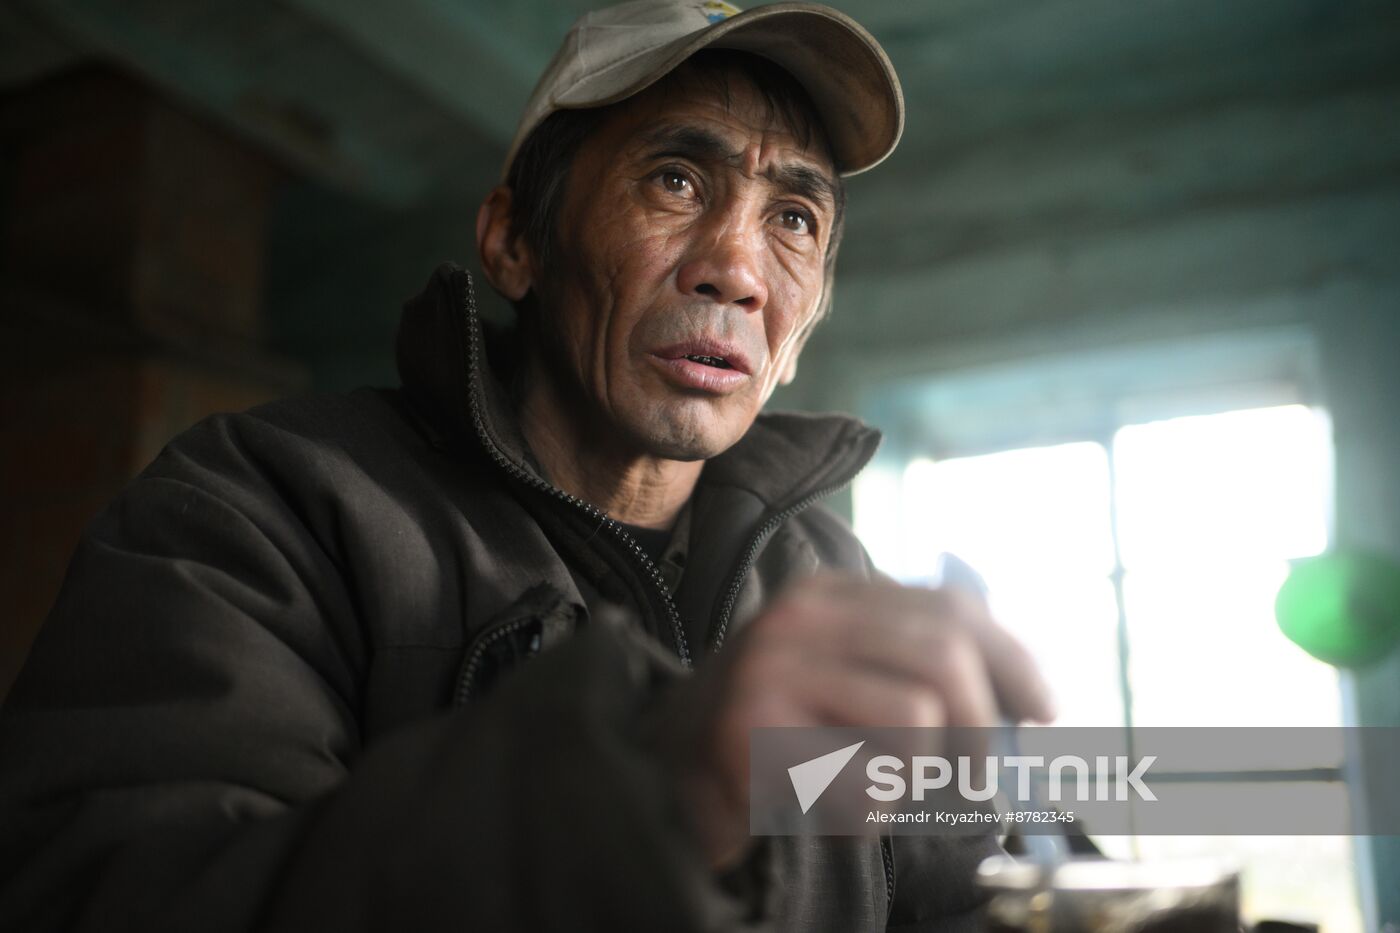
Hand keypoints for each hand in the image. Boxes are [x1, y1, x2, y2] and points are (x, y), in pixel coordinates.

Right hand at [657, 573, 1054, 867]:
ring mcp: (772, 666)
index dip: (1016, 662)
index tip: (1048, 712)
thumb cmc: (776, 738)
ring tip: (874, 794)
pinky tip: (822, 809)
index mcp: (831, 593)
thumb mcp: (846, 681)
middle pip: (948, 658)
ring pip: (917, 719)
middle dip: (985, 734)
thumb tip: (1035, 702)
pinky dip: (867, 816)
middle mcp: (800, 614)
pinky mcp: (752, 732)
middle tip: (975, 785)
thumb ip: (917, 669)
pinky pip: (866, 784)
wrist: (662, 775)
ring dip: (916, 780)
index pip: (953, 609)